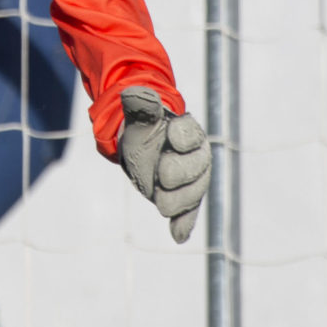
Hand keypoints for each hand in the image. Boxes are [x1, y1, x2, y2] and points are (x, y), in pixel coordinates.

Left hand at [118, 86, 210, 243]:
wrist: (143, 148)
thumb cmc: (144, 128)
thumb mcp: (138, 116)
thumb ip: (139, 105)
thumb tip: (130, 91)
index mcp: (186, 131)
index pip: (191, 135)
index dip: (181, 137)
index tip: (170, 137)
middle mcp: (195, 156)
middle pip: (196, 167)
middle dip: (178, 172)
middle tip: (161, 176)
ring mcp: (191, 180)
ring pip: (193, 193)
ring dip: (178, 200)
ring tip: (161, 203)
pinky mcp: (183, 200)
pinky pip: (188, 214)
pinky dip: (184, 224)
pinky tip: (178, 235)